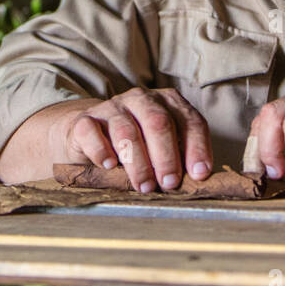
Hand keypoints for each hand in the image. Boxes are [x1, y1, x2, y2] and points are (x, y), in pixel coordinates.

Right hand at [60, 87, 212, 191]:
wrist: (89, 136)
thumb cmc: (136, 147)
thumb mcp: (161, 149)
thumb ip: (179, 159)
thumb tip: (196, 181)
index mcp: (167, 103)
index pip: (189, 121)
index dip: (197, 148)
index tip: (199, 174)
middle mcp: (141, 99)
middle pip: (158, 122)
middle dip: (167, 156)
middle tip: (170, 184)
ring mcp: (112, 107)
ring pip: (127, 130)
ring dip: (138, 163)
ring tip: (145, 186)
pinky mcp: (85, 120)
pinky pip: (92, 132)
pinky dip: (101, 150)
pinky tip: (108, 165)